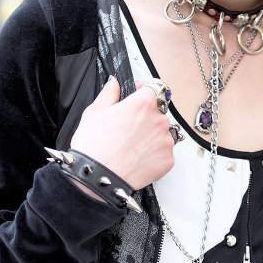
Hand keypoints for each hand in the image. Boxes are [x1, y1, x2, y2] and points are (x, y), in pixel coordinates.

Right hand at [69, 76, 174, 199]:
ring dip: (150, 135)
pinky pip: (163, 152)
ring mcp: (166, 141)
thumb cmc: (94, 146)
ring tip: (130, 146)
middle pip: (158, 111)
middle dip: (146, 115)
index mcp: (144, 103)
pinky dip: (153, 154)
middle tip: (127, 127)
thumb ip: (109, 93)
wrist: (97, 178)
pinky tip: (136, 158)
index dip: (146, 88)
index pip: (157, 85)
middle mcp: (160, 120)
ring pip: (162, 132)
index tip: (137, 94)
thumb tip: (115, 83)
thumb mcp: (95, 112)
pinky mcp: (168, 160)